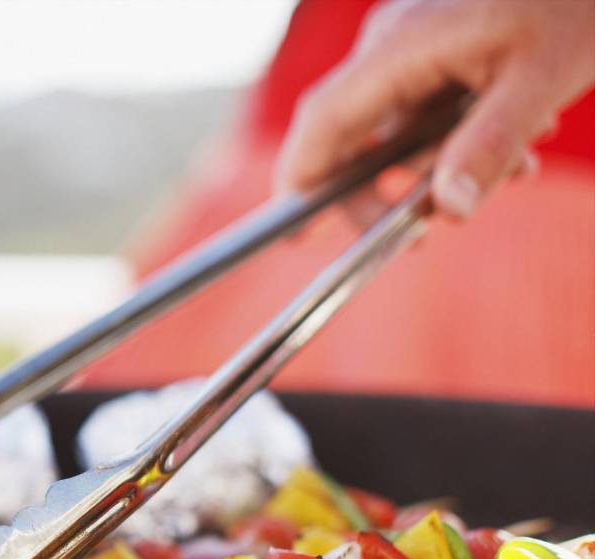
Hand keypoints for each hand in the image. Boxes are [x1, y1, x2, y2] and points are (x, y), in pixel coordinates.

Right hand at [275, 0, 594, 218]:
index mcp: (401, 45)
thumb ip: (489, 146)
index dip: (302, 178)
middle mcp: (390, 43)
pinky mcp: (432, 49)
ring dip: (441, 165)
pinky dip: (456, 141)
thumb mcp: (543, 79)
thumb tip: (451, 209)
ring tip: (516, 171)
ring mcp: (408, 45)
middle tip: (424, 229)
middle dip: (386, 188)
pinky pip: (422, 111)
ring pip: (395, 130)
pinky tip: (517, 144)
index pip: (324, 120)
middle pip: (350, 134)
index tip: (296, 232)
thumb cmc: (576, 2)